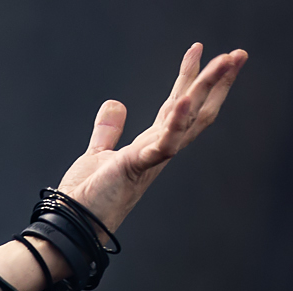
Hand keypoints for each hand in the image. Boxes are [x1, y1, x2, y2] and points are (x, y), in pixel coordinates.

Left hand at [57, 42, 246, 233]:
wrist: (71, 222)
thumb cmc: (85, 196)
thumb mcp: (97, 154)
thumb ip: (108, 130)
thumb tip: (115, 103)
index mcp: (151, 144)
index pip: (178, 105)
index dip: (190, 78)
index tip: (199, 50)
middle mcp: (158, 150)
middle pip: (197, 110)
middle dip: (217, 81)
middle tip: (238, 53)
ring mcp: (152, 158)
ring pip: (189, 119)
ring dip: (207, 89)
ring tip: (223, 62)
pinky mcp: (138, 166)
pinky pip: (164, 143)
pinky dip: (176, 122)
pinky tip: (184, 99)